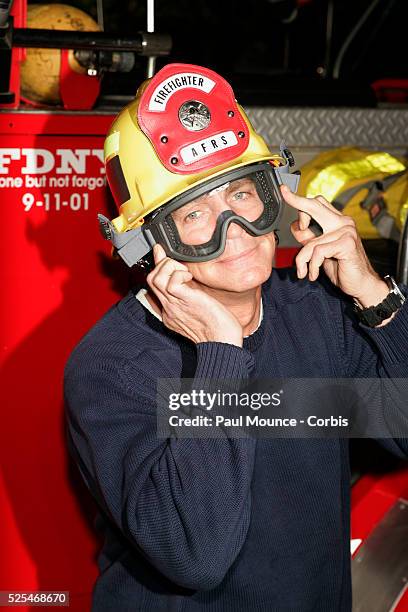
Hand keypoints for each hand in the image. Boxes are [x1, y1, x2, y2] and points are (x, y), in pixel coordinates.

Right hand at [146, 245, 243, 345]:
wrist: (222, 343)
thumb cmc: (218, 328)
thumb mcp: (203, 307)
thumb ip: (194, 295)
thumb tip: (192, 280)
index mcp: (171, 310)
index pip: (156, 284)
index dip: (160, 267)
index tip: (163, 253)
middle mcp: (168, 307)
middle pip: (151, 278)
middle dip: (163, 264)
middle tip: (181, 267)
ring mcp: (174, 305)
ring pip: (155, 278)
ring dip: (170, 267)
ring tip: (185, 273)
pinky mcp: (185, 300)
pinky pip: (171, 283)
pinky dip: (179, 275)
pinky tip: (190, 279)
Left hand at [281, 185, 389, 306]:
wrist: (361, 285)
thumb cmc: (342, 268)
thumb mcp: (320, 251)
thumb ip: (310, 238)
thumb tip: (296, 226)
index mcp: (336, 222)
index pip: (317, 204)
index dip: (299, 199)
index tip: (285, 191)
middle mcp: (343, 222)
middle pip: (315, 206)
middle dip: (297, 202)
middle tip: (285, 195)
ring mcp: (346, 231)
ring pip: (311, 241)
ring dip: (303, 260)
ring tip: (305, 271)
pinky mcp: (347, 243)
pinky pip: (318, 252)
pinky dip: (312, 266)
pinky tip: (313, 274)